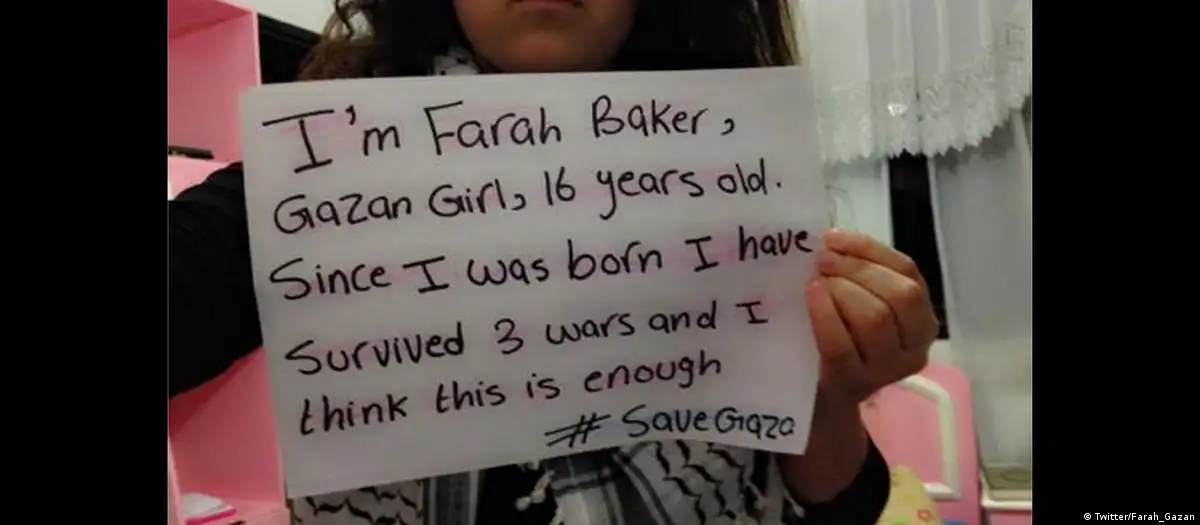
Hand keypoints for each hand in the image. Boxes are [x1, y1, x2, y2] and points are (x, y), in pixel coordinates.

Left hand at [806, 229, 937, 405]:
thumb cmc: (840, 338)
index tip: (833, 238)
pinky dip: (825, 314)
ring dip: (842, 289)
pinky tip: (811, 296)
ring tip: (815, 281)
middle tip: (821, 260)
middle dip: (857, 269)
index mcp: (922, 319)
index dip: (869, 250)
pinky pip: (842, 345)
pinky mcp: (855, 384)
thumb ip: (857, 274)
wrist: (822, 396)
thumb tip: (830, 240)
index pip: (908, 272)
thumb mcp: (859, 304)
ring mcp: (887, 370)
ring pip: (876, 318)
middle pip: (900, 295)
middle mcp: (915, 346)